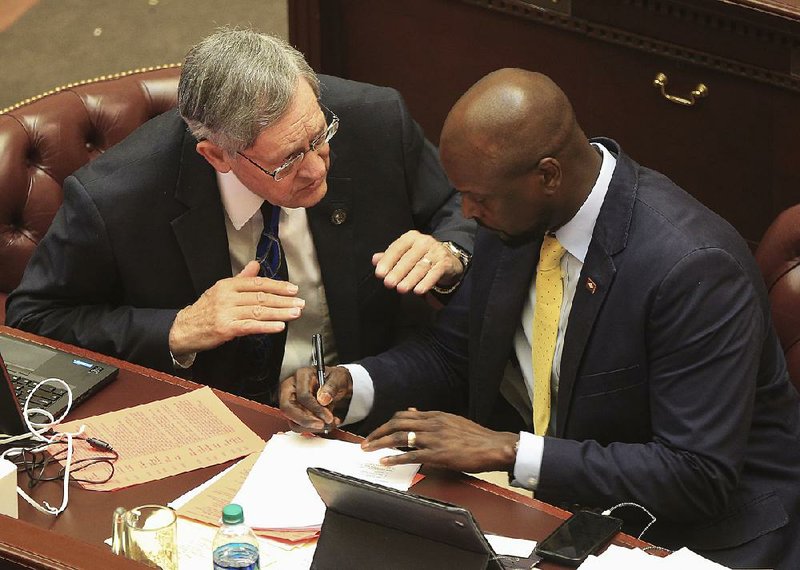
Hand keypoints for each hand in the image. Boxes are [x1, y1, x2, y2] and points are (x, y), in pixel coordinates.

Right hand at [169, 260, 304, 355]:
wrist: (183, 329)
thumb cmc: (204, 310)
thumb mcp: (221, 290)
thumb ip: (241, 278)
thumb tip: (255, 265)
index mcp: (228, 285)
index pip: (257, 283)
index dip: (277, 286)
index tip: (293, 289)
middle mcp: (227, 297)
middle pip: (261, 297)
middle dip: (283, 300)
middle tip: (300, 303)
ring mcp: (226, 313)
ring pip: (258, 311)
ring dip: (280, 313)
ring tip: (295, 313)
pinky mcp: (226, 329)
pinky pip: (250, 326)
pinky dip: (266, 326)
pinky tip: (279, 326)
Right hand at [279, 366, 353, 432]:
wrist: (339, 388)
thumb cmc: (336, 380)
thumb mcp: (339, 378)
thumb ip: (332, 386)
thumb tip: (323, 399)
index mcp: (302, 375)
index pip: (302, 395)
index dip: (315, 408)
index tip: (328, 416)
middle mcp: (292, 387)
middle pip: (288, 408)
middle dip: (306, 420)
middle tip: (322, 425)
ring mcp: (290, 400)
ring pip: (292, 420)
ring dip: (310, 427)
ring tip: (328, 424)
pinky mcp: (293, 413)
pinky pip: (297, 425)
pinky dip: (311, 429)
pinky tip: (325, 424)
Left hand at [361, 409, 518, 471]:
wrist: (494, 446)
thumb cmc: (476, 437)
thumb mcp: (453, 420)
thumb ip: (433, 418)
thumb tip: (414, 412)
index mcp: (436, 415)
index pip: (404, 415)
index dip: (388, 422)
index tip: (378, 430)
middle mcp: (432, 424)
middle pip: (397, 423)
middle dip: (378, 432)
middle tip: (366, 441)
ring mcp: (433, 439)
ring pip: (399, 437)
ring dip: (380, 443)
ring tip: (368, 449)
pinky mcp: (437, 454)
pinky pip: (410, 455)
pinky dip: (395, 457)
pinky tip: (385, 461)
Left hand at [373, 230, 464, 294]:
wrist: (448, 259)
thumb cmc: (421, 257)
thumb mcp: (405, 254)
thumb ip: (390, 257)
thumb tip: (374, 260)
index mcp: (411, 237)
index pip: (397, 248)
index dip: (388, 260)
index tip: (380, 273)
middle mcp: (424, 241)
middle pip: (409, 258)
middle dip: (398, 272)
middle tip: (388, 283)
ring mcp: (436, 251)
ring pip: (421, 267)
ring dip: (410, 279)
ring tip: (401, 289)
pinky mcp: (445, 262)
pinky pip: (435, 273)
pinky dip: (426, 282)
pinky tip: (418, 291)